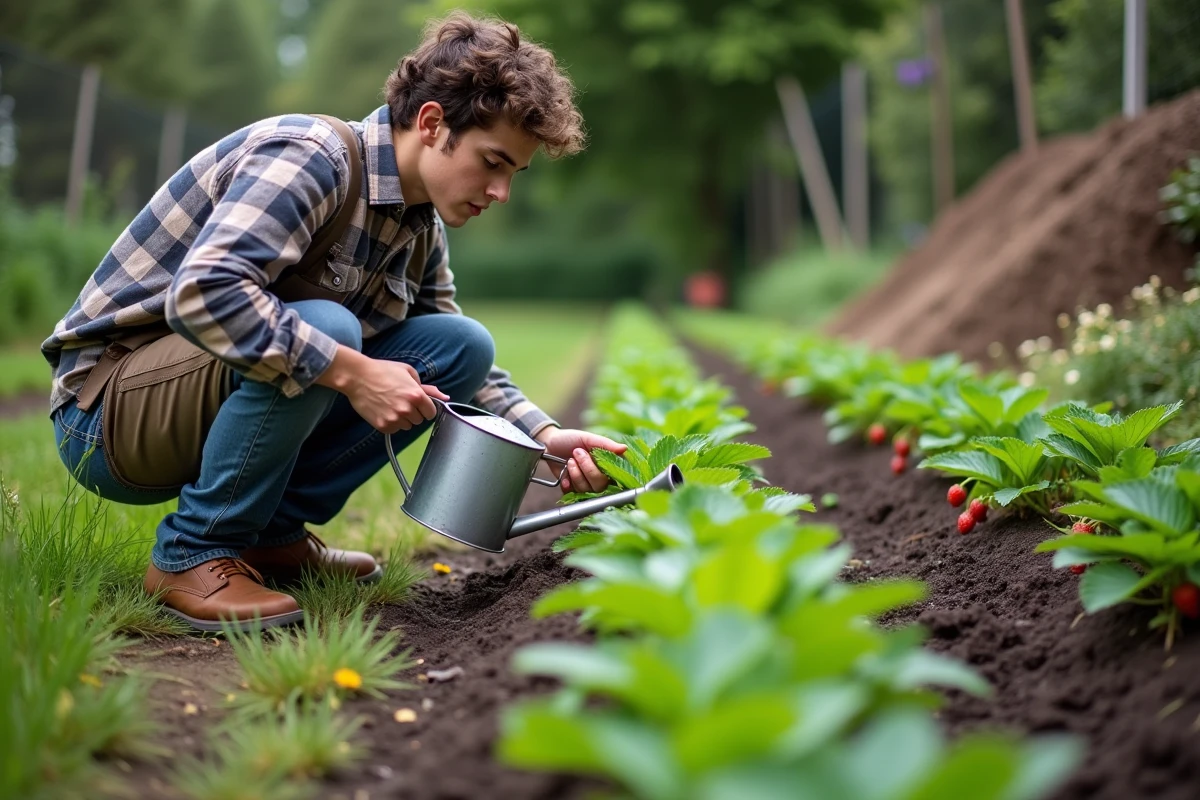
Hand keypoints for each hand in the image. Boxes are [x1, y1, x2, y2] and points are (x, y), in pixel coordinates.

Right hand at [316, 345, 448, 433]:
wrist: (357, 377)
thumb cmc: (383, 371)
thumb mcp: (408, 373)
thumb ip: (428, 388)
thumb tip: (445, 397)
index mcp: (417, 395)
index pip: (431, 413)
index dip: (425, 408)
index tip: (418, 404)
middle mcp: (407, 409)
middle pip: (419, 421)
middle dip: (413, 413)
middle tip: (401, 402)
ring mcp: (395, 419)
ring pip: (407, 427)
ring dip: (402, 419)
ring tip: (391, 406)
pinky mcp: (383, 426)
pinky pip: (394, 430)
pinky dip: (390, 423)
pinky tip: (383, 411)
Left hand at [534, 427, 626, 493]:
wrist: (549, 444)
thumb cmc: (570, 439)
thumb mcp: (588, 438)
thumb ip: (606, 445)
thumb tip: (624, 448)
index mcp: (607, 464)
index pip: (615, 474)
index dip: (605, 469)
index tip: (593, 457)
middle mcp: (599, 476)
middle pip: (600, 484)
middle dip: (587, 468)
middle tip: (577, 453)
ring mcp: (586, 485)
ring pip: (587, 490)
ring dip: (575, 474)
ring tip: (569, 461)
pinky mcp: (573, 491)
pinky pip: (574, 495)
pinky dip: (567, 484)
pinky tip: (564, 475)